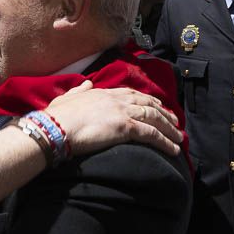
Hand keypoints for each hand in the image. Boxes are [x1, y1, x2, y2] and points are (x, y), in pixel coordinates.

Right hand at [45, 80, 182, 156]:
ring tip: (179, 138)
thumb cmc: (56, 117)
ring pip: (154, 118)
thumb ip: (79, 90)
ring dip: (169, 128)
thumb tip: (86, 83)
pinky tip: (173, 149)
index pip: (132, 94)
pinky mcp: (125, 127)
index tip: (158, 105)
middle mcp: (116, 100)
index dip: (147, 99)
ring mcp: (122, 112)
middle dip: (164, 113)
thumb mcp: (67, 98)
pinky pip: (151, 134)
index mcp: (103, 93)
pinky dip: (165, 142)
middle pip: (148, 104)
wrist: (54, 127)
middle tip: (175, 121)